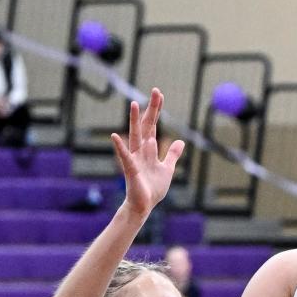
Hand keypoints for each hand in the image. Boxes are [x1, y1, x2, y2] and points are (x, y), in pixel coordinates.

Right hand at [111, 89, 183, 219]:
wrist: (144, 206)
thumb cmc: (153, 189)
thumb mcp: (167, 169)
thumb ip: (172, 155)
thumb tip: (181, 142)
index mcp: (148, 149)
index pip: (152, 125)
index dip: (156, 110)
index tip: (159, 94)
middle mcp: (140, 150)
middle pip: (145, 126)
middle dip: (150, 109)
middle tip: (155, 91)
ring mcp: (134, 159)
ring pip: (135, 136)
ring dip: (134, 120)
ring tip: (134, 104)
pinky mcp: (131, 170)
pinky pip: (125, 157)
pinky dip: (120, 147)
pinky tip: (115, 136)